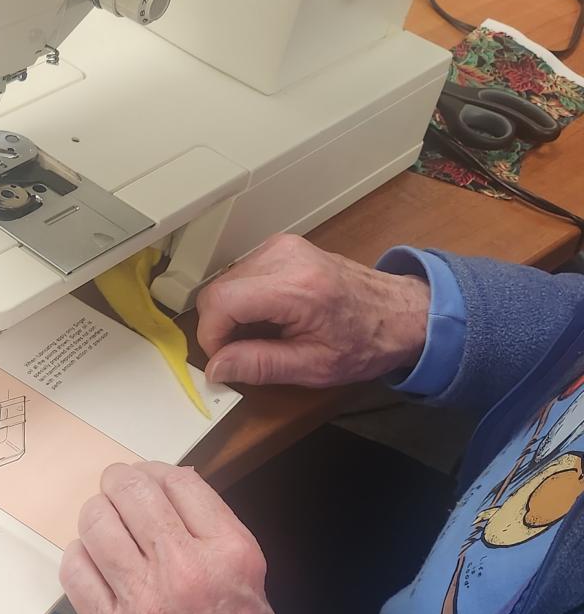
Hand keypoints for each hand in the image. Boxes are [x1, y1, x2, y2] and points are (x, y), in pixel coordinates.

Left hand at [59, 462, 280, 613]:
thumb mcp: (247, 569)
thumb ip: (210, 523)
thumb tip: (169, 481)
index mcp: (227, 551)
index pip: (179, 481)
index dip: (158, 471)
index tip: (151, 477)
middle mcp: (184, 570)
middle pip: (131, 491)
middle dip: (119, 481)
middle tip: (118, 488)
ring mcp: (143, 600)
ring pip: (96, 522)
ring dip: (96, 513)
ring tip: (104, 521)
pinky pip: (75, 568)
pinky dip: (79, 554)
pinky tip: (93, 557)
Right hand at [195, 233, 430, 387]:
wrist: (402, 312)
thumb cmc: (366, 342)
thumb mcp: (313, 367)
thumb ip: (260, 365)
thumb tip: (215, 367)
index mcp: (298, 287)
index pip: (222, 302)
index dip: (211, 335)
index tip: (224, 359)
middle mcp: (286, 257)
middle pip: (217, 290)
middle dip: (219, 326)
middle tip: (242, 352)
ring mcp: (283, 246)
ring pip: (225, 281)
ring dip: (231, 313)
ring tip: (262, 334)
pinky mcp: (282, 246)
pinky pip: (241, 273)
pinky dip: (243, 299)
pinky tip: (268, 316)